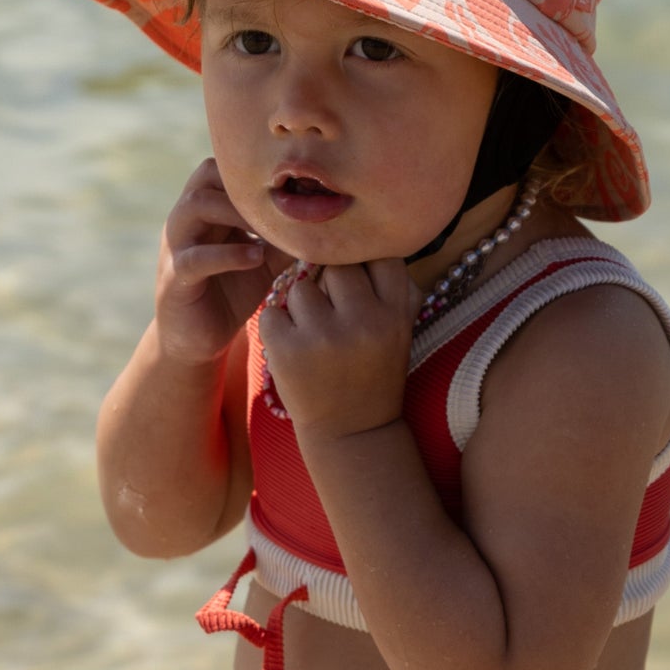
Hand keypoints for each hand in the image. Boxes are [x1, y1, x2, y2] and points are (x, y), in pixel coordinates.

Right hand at [153, 158, 289, 365]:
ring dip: (235, 212)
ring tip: (268, 227)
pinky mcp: (175, 278)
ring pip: (195, 207)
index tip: (294, 184)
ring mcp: (177, 247)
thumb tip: (326, 219)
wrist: (198, 339)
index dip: (254, 171)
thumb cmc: (232, 292)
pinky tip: (255, 258)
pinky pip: (195, 258)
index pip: (222, 169)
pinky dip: (228, 255)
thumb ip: (285, 237)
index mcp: (207, 210)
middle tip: (283, 200)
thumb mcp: (265, 260)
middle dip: (244, 185)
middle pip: (205, 176)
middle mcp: (187, 221)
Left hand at [258, 259, 421, 442]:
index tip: (358, 278)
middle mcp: (363, 321)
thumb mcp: (397, 330)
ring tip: (313, 333)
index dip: (363, 260)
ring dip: (300, 304)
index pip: (378, 254)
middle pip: (335, 265)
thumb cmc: (373, 372)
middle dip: (328, 282)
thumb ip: (387, 286)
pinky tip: (293, 346)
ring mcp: (323, 337)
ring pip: (299, 287)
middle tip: (331, 308)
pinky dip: (277, 325)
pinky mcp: (288, 351)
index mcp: (394, 313)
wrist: (353, 432)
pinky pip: (271, 312)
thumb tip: (361, 237)